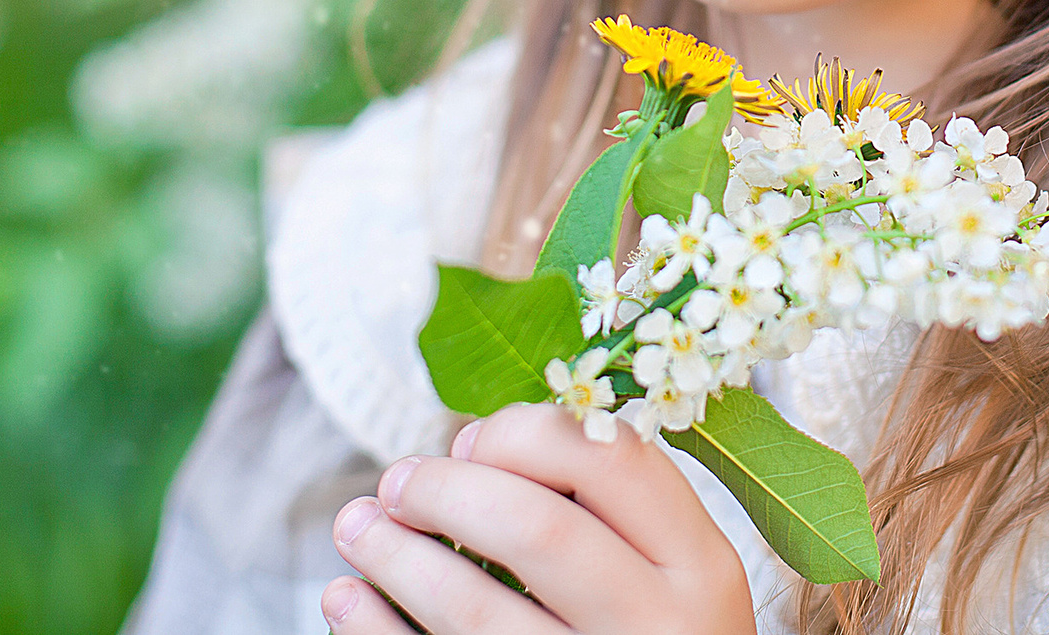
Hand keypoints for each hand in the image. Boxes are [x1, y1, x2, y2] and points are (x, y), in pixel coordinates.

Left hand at [321, 402, 758, 634]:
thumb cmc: (652, 631)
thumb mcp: (668, 569)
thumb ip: (600, 503)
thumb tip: (469, 447)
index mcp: (699, 565)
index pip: (611, 460)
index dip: (524, 434)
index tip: (468, 440)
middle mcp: (660, 627)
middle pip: (538, 532)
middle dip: (446, 492)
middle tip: (396, 482)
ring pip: (476, 612)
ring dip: (397, 558)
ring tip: (355, 527)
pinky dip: (378, 629)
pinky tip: (349, 598)